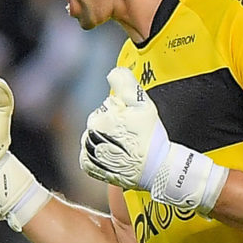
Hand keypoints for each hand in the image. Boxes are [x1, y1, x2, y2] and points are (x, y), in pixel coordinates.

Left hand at [80, 68, 227, 213]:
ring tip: (125, 146)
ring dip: (106, 137)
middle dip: (113, 123)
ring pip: (95, 135)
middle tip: (131, 134)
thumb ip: (124, 83)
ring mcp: (87, 151)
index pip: (108, 105)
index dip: (123, 111)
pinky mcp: (87, 165)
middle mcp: (89, 134)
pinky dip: (99, 152)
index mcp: (99, 117)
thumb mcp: (142, 104)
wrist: (154, 169)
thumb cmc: (150, 137)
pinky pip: (89, 153)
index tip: (133, 121)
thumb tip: (112, 73)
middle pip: (101, 119)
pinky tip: (114, 154)